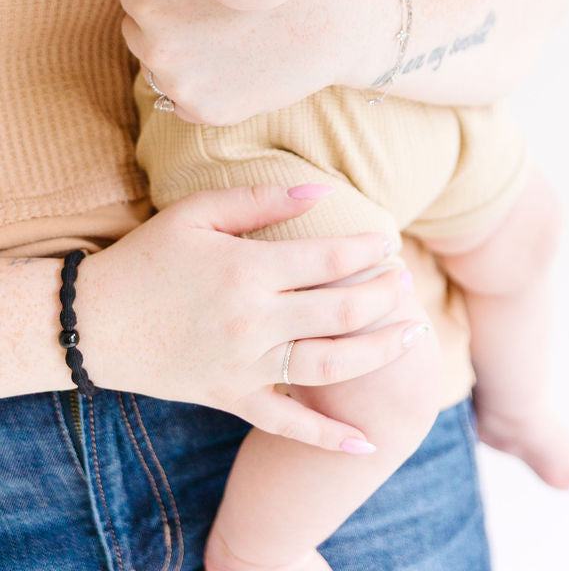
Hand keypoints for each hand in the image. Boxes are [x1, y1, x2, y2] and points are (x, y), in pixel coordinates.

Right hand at [75, 184, 422, 449]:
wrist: (92, 323)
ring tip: (411, 334)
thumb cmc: (148, 257)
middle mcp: (252, 322)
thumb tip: (324, 190)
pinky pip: (286, 423)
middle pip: (339, 310)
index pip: (327, 259)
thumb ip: (263, 198)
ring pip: (327, 365)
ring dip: (376, 351)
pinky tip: (366, 443)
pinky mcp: (230, 399)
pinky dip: (327, 437)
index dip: (367, 249)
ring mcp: (243, 367)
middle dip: (383, 295)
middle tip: (406, 281)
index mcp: (247, 271)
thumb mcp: (199, 212)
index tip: (390, 240)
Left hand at [94, 0, 568, 118]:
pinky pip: (183, 95)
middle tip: (217, 3)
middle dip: (167, 15)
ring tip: (229, 29)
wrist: (340, 18)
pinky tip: (237, 57)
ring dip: (182, 48)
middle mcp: (156, 49)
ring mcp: (180, 87)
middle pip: (139, 29)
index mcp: (150, 1)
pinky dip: (202, 79)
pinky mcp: (205, 114)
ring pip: (160, 63)